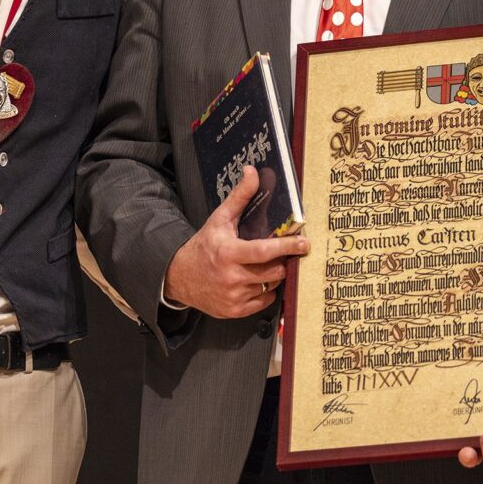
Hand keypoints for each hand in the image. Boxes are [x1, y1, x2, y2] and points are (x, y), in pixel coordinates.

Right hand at [164, 170, 309, 318]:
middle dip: (283, 261)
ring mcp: (234, 297)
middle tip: (282, 253)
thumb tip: (252, 172)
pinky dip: (266, 290)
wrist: (179, 276)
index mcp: (229, 253)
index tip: (303, 242)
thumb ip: (240, 196)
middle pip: (274, 271)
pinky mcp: (234, 311)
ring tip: (266, 265)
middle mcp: (232, 277)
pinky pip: (264, 301)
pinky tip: (256, 280)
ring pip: (271, 286)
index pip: (265, 251)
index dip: (287, 246)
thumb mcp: (220, 219)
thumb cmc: (204, 246)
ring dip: (275, 275)